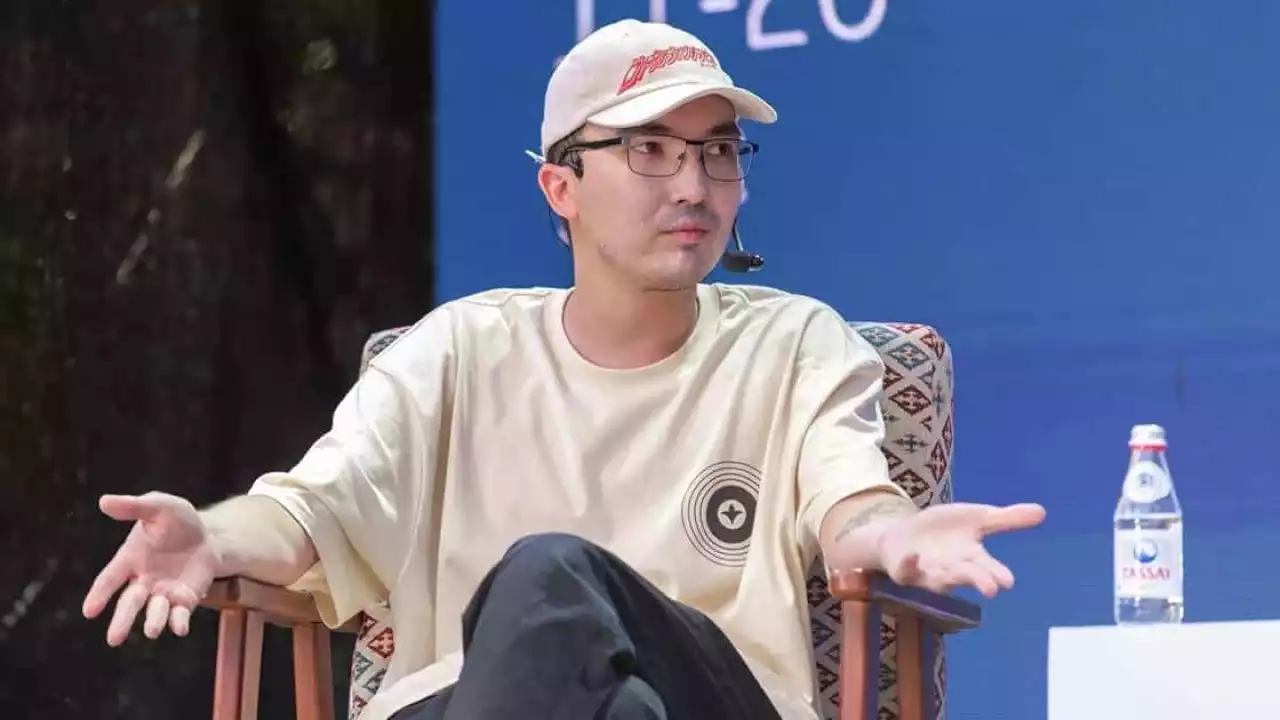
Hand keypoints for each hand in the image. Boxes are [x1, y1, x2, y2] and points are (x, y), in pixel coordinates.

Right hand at [82, 492, 221, 645]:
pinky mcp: (184, 600)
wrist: (208, 534)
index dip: (99, 595)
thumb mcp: (159, 507)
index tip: (89, 611)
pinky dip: (178, 622)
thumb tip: (104, 501)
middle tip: (114, 639)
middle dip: (122, 620)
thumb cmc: (177, 520)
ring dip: (152, 621)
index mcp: (130, 559)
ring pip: (154, 611)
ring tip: (150, 631)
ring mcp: (163, 592)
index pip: (110, 579)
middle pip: (129, 603)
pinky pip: (179, 614)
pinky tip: (179, 629)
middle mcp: (143, 580)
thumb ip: (134, 507)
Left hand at [876, 502, 1045, 597]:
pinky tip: (914, 557)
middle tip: (992, 588)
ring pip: (939, 580)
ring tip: (954, 575)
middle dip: (978, 581)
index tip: (1007, 581)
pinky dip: (910, 566)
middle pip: (966, 577)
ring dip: (946, 579)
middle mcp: (952, 570)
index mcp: (971, 558)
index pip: (988, 568)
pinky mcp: (903, 570)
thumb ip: (1006, 519)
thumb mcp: (976, 518)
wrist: (905, 532)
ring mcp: (927, 572)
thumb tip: (1042, 511)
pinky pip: (906, 571)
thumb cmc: (945, 530)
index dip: (997, 574)